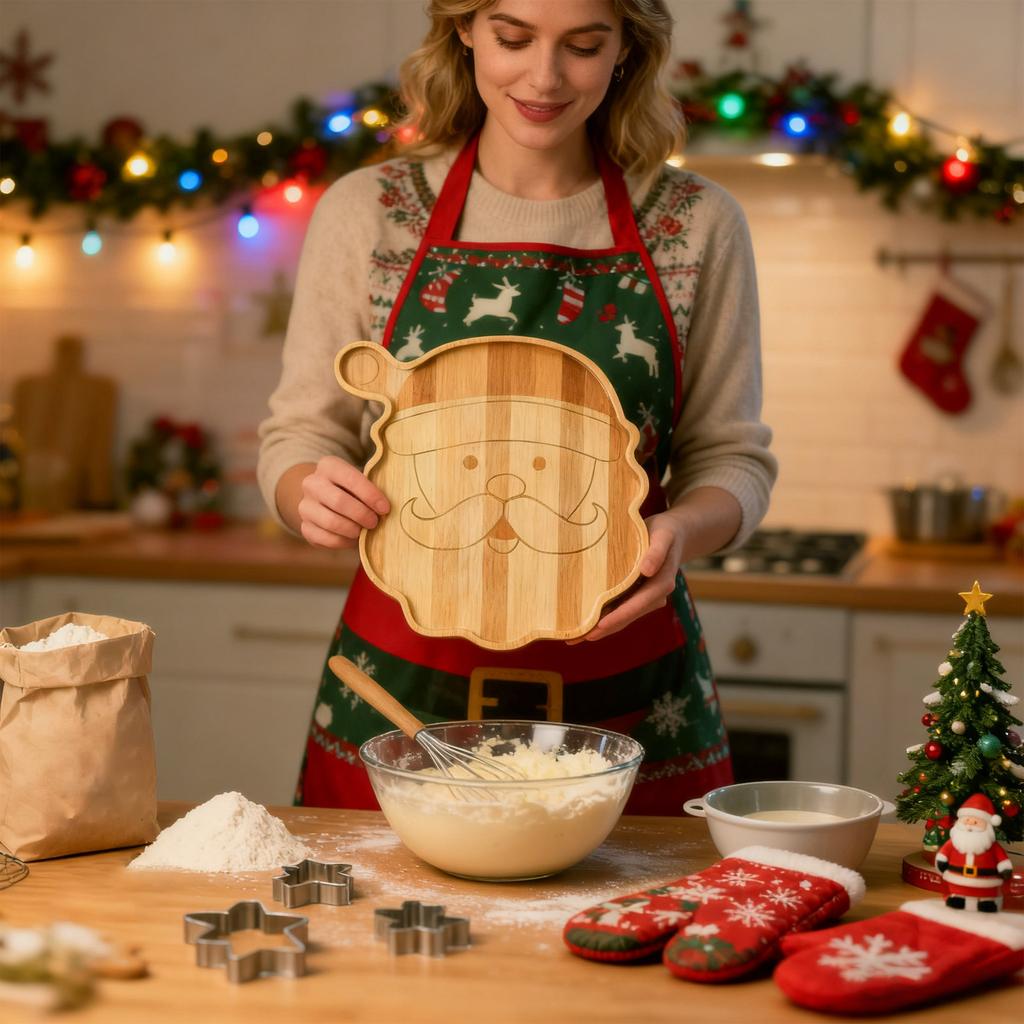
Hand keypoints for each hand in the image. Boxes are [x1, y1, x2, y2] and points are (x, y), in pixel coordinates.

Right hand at [297, 456, 389, 549]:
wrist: (325, 499)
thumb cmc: (353, 490)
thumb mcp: (361, 481)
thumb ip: (371, 490)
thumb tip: (385, 509)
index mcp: (328, 466)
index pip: (350, 479)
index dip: (370, 495)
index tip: (385, 508)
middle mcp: (312, 483)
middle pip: (339, 501)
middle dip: (362, 514)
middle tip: (375, 522)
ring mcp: (305, 506)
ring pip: (331, 522)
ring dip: (353, 530)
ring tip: (364, 531)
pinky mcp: (305, 527)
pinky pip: (326, 538)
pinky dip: (344, 542)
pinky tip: (353, 539)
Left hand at [567, 508, 684, 643]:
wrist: (674, 533)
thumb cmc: (665, 532)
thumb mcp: (663, 536)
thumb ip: (656, 552)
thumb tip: (647, 570)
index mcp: (662, 584)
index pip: (638, 604)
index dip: (619, 616)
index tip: (599, 626)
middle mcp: (654, 596)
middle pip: (627, 616)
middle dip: (603, 629)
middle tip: (576, 638)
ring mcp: (645, 597)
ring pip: (621, 616)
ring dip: (600, 627)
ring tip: (574, 636)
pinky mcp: (636, 594)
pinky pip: (619, 608)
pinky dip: (603, 616)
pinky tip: (585, 622)